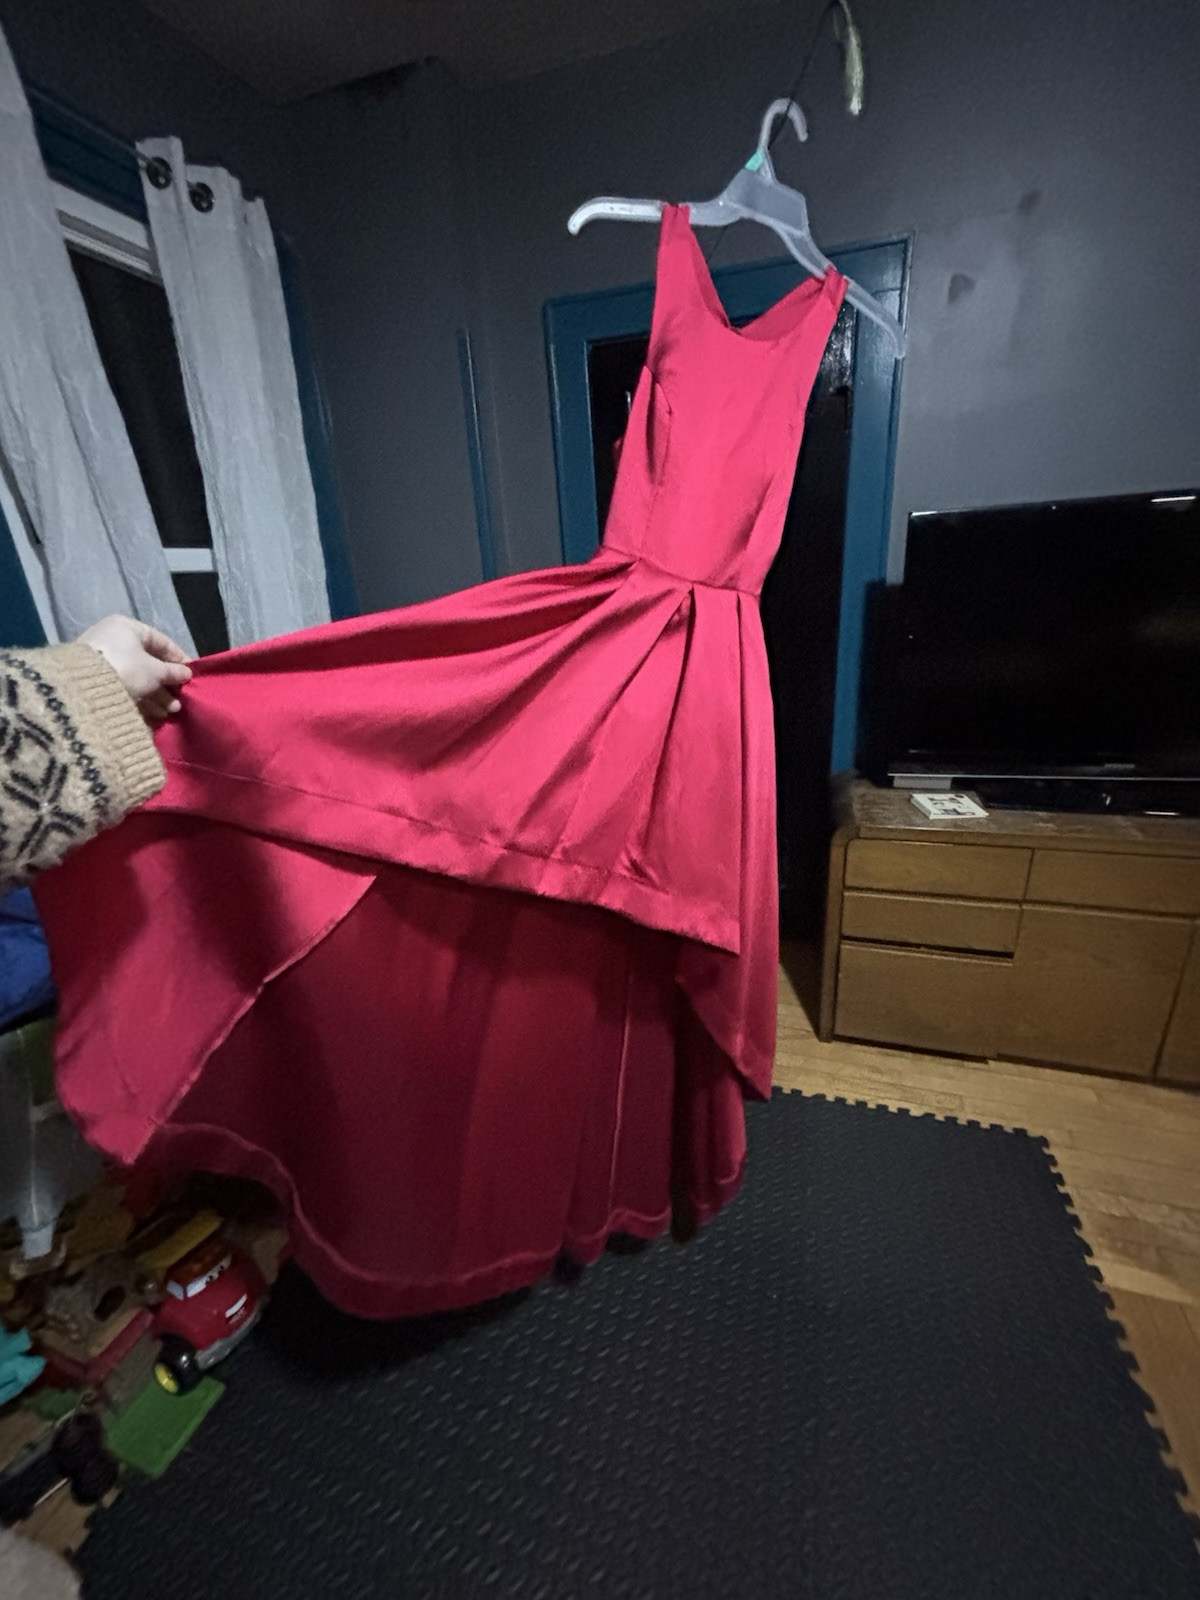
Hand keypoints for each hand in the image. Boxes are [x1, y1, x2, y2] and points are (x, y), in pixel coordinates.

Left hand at [77, 614, 192, 723]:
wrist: (82, 688)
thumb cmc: (125, 668)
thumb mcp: (154, 671)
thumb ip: (172, 672)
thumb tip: (186, 673)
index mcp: (128, 628)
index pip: (160, 641)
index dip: (179, 658)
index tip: (192, 674)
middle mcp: (114, 641)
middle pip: (149, 662)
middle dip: (167, 683)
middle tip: (181, 699)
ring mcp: (103, 661)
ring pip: (138, 678)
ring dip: (157, 695)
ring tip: (171, 711)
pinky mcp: (96, 681)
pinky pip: (125, 688)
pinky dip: (141, 699)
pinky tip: (156, 715)